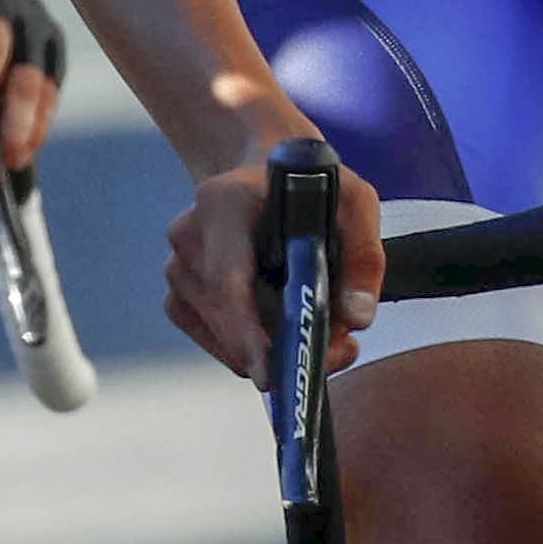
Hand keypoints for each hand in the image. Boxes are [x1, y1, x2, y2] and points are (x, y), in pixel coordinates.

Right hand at [165, 140, 376, 380]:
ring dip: (271, 347)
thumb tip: (356, 317)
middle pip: (229, 319)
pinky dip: (251, 345)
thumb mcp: (355, 203)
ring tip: (320, 325)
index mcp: (222, 203)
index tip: (271, 373)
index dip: (248, 333)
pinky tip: (281, 326)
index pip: (228, 282)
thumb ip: (364, 257)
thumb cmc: (308, 184)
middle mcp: (189, 235)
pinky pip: (215, 340)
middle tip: (341, 348)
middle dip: (283, 349)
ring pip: (224, 338)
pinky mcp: (179, 295)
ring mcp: (178, 268)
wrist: (263, 170)